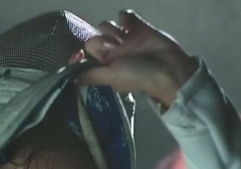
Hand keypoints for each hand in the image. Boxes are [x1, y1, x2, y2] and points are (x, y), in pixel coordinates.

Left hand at [74, 10, 197, 107]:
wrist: (169, 69)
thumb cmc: (138, 74)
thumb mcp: (111, 76)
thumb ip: (91, 75)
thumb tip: (71, 81)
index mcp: (107, 64)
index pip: (90, 54)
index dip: (84, 51)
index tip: (81, 51)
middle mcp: (117, 52)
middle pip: (100, 38)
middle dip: (98, 36)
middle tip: (107, 41)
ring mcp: (129, 40)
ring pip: (112, 27)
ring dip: (109, 25)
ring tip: (118, 31)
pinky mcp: (141, 29)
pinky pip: (128, 19)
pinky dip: (125, 17)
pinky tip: (128, 21)